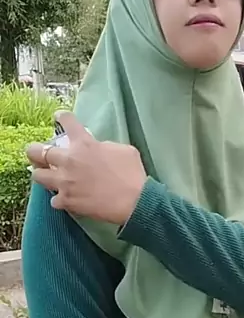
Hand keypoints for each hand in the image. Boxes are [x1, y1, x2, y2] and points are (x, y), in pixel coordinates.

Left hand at [26, 112, 146, 224]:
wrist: (134, 200)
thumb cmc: (132, 173)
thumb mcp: (122, 149)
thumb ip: (104, 146)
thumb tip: (97, 149)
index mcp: (84, 144)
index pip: (68, 122)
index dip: (62, 117)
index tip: (59, 116)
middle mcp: (69, 160)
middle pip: (37, 151)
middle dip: (35, 150)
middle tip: (37, 153)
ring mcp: (64, 182)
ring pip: (37, 175)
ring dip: (41, 174)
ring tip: (46, 175)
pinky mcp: (66, 201)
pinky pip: (53, 199)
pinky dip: (59, 198)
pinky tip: (65, 198)